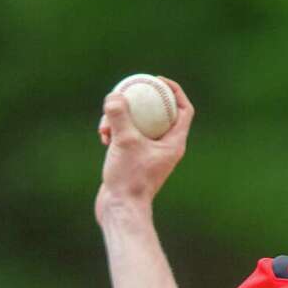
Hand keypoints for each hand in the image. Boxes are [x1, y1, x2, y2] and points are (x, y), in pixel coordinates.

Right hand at [95, 75, 193, 222]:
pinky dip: (115, 131)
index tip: (157, 80)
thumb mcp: (124, 142)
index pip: (184, 110)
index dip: (175, 91)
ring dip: (121, 117)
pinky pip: (127, 135)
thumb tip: (116, 95)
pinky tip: (102, 136)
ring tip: (106, 124)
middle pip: (160, 113)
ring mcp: (150, 153)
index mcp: (174, 143)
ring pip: (139, 124)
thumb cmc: (128, 179)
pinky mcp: (134, 158)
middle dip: (141, 101)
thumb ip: (120, 117)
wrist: (120, 208)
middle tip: (126, 90)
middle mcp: (166, 148)